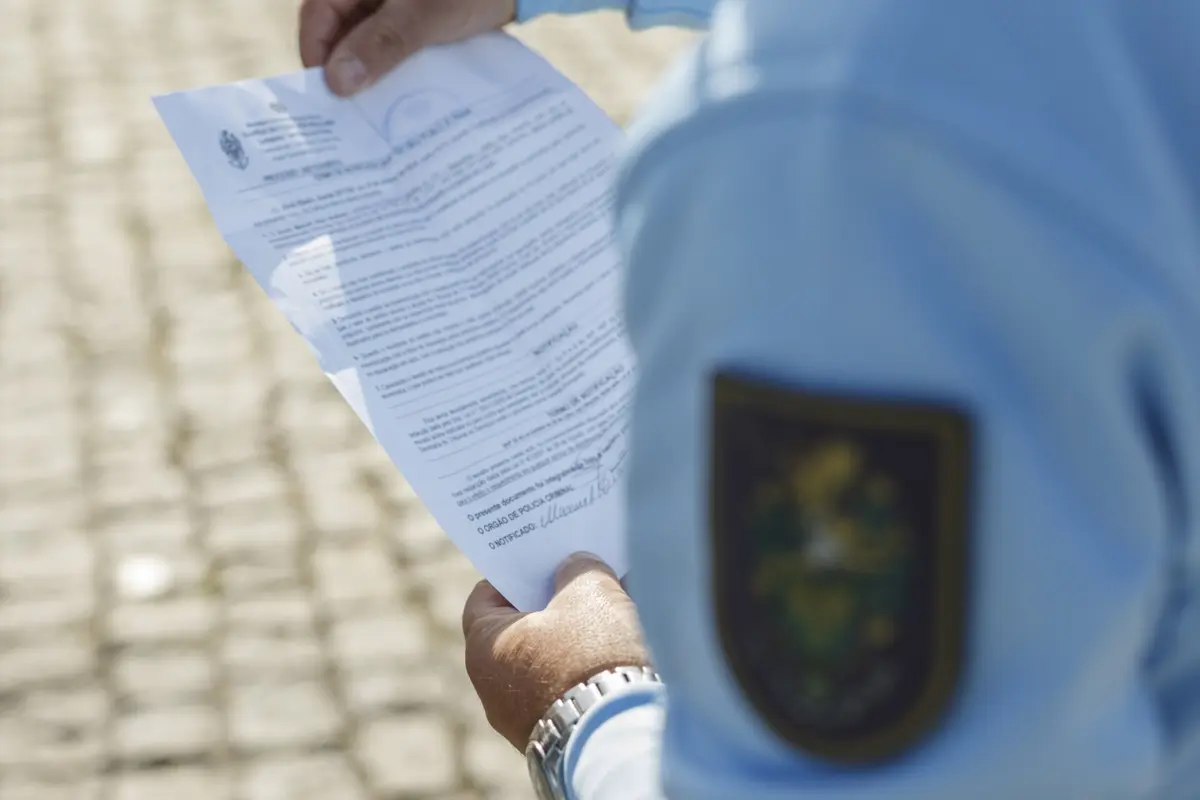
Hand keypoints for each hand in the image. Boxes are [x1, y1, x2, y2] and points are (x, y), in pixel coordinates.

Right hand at [298, 0, 517, 95]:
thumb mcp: (425, 15)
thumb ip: (383, 43)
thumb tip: (338, 82)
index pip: (317, 17)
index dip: (317, 58)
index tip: (328, 100)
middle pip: (338, 34)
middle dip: (344, 73)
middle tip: (351, 120)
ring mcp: (388, 7)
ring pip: (364, 45)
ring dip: (371, 76)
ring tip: (377, 117)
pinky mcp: (411, 22)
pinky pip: (391, 48)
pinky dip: (394, 70)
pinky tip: (403, 100)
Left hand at [462, 552, 650, 750]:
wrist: (618, 734)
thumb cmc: (591, 653)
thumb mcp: (588, 589)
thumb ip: (578, 569)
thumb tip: (577, 566)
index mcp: (484, 646)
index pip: (484, 596)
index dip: (513, 573)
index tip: (541, 559)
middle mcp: (493, 688)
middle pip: (522, 628)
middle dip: (555, 600)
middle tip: (582, 575)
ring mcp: (523, 718)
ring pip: (549, 659)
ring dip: (577, 632)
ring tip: (614, 605)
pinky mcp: (557, 736)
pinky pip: (568, 689)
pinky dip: (588, 665)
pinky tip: (622, 645)